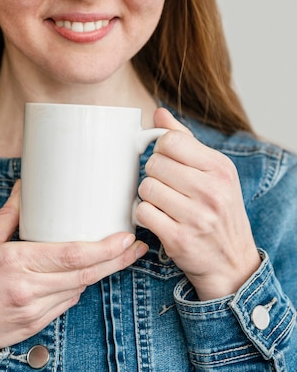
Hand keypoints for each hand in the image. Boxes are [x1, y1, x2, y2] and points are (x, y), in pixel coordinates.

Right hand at [0, 181, 146, 349]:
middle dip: (115, 261)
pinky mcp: (34, 326)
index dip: (104, 249)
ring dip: (99, 274)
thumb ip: (10, 216)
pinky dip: (77, 289)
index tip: (125, 238)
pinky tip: (83, 276)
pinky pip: (65, 304)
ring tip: (118, 256)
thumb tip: (24, 187)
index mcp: (15, 263)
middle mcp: (28, 288)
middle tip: (136, 247)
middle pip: (84, 275)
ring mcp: (32, 311)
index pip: (71, 257)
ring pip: (78, 291)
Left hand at [136, 108, 260, 299]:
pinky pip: (143, 213)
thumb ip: (185, 140)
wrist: (232, 262)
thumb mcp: (212, 172)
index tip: (168, 162)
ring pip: (146, 187)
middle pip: (154, 163)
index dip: (161, 150)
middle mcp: (212, 191)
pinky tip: (157, 218)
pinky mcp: (179, 239)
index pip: (170, 140)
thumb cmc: (218, 210)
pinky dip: (144, 215)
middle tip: (166, 186)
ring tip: (163, 203)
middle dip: (154, 174)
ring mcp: (196, 216)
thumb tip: (159, 113)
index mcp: (220, 168)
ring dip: (148, 196)